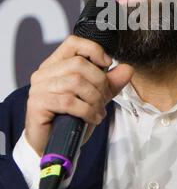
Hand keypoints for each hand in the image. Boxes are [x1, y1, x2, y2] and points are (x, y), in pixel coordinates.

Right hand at [25, 34, 132, 155]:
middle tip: (104, 98)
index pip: (73, 43)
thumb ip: (110, 82)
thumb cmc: (70, 119)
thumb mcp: (95, 97)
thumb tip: (127, 69)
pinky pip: (69, 102)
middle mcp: (44, 73)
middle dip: (99, 82)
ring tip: (98, 110)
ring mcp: (39, 88)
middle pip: (79, 64)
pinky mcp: (38, 104)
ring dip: (94, 99)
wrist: (54, 146)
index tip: (107, 64)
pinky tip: (92, 118)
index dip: (93, 50)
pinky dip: (87, 110)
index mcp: (55, 65)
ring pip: (76, 82)